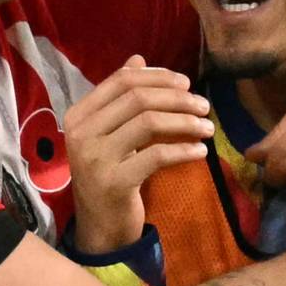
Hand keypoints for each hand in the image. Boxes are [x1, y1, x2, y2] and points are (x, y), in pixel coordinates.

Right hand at [65, 56, 212, 253]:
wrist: (100, 226)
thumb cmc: (109, 175)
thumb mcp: (110, 134)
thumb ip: (120, 99)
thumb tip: (139, 59)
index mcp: (78, 116)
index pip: (122, 81)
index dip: (158, 77)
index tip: (186, 84)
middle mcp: (81, 133)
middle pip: (138, 99)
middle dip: (178, 98)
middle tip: (203, 105)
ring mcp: (96, 159)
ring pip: (149, 123)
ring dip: (185, 121)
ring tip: (207, 127)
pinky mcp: (115, 182)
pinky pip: (157, 156)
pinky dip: (184, 151)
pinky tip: (200, 152)